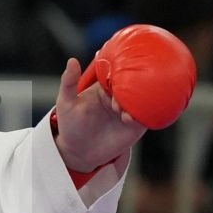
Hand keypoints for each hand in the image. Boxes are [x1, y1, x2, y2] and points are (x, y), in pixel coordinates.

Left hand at [53, 58, 147, 173]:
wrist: (79, 152)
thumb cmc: (71, 125)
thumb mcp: (66, 102)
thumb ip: (69, 82)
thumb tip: (72, 60)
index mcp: (104, 87)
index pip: (116, 74)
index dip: (118, 73)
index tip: (116, 76)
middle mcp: (119, 96)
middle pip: (132, 85)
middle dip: (128, 89)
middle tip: (115, 101)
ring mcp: (129, 110)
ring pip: (141, 100)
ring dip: (136, 102)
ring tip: (121, 112)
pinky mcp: (136, 125)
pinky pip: (146, 116)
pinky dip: (143, 115)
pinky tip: (129, 120)